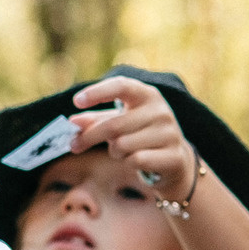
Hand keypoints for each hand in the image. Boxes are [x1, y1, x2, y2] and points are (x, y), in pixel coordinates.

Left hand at [67, 75, 197, 203]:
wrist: (175, 161)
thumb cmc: (141, 136)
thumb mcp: (119, 122)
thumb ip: (97, 120)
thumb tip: (73, 122)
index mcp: (147, 95)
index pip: (121, 86)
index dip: (98, 92)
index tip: (76, 101)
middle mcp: (160, 111)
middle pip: (113, 125)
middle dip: (90, 137)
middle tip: (74, 145)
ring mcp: (170, 133)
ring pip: (122, 145)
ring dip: (115, 152)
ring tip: (123, 151)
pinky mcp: (173, 155)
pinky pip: (136, 160)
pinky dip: (129, 163)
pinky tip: (137, 161)